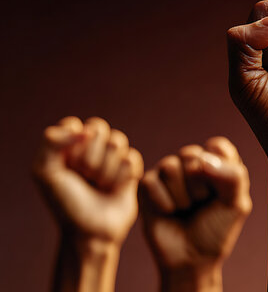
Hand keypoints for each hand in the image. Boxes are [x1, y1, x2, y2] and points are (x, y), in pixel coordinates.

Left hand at [34, 116, 142, 243]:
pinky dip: (121, 176)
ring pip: (117, 142)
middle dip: (90, 156)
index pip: (75, 125)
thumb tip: (82, 129)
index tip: (68, 167)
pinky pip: (132, 158)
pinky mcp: (132, 169)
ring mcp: (114, 157)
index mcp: (70, 145)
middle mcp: (93, 147)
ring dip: (106, 169)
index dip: (72, 145)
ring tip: (100, 185)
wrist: (90, 232)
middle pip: (99, 128)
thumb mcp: (45, 172)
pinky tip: (115, 189)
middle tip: (85, 177)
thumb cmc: (66, 204)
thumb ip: (51, 141)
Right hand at [139, 137, 251, 290]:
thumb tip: (202, 160)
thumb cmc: (216, 231)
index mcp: (218, 164)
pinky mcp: (148, 186)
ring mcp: (169, 174)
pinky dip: (163, 201)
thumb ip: (232, 176)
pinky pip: (151, 181)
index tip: (221, 193)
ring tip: (185, 209)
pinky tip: (169, 212)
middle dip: (199, 185)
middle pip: (191, 154)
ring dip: (181, 195)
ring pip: (169, 166)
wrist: (191, 260)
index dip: (219, 170)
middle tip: (201, 203)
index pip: (218, 147)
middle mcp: (193, 165)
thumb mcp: (237, 204)